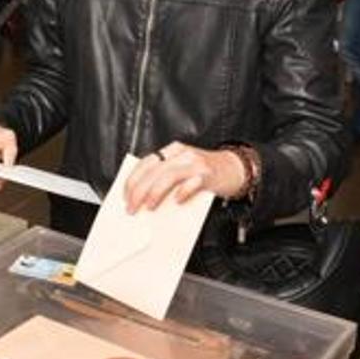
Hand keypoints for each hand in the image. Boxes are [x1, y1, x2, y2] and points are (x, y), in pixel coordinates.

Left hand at [123, 142, 246, 213]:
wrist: (234, 169)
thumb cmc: (204, 173)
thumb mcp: (181, 171)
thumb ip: (165, 179)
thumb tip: (143, 200)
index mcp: (170, 151)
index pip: (145, 163)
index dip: (132, 180)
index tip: (125, 196)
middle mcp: (180, 154)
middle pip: (153, 171)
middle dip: (139, 191)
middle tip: (132, 207)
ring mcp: (194, 163)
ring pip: (168, 176)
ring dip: (155, 193)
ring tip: (148, 207)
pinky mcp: (207, 174)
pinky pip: (192, 183)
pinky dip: (182, 192)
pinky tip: (177, 201)